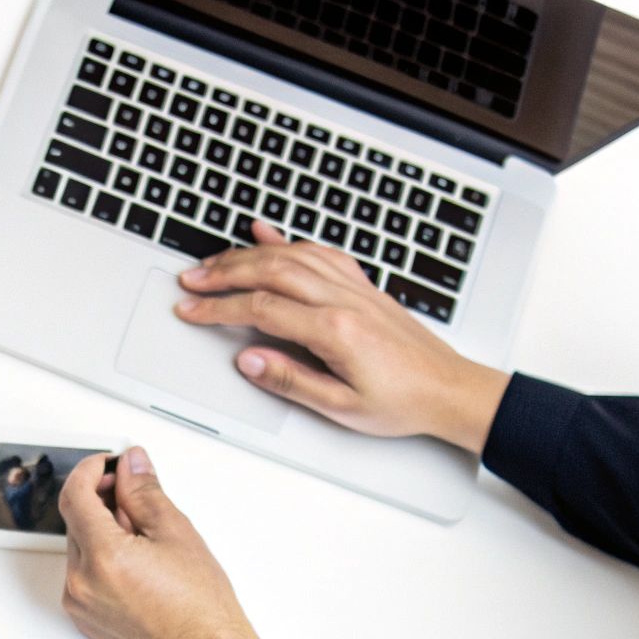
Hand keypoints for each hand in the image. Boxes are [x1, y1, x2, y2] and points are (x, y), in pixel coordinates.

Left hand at [59, 447, 258, 638]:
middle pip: (75, 521)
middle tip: (133, 493)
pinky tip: (133, 560)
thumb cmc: (200, 605)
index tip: (107, 463)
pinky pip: (82, 574)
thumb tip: (130, 463)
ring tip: (143, 535)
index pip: (74, 496)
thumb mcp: (176, 533)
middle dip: (100, 500)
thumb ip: (144, 492)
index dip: (89, 471)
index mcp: (103, 557)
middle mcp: (81, 582)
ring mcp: (79, 604)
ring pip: (79, 548)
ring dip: (101, 530)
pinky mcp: (84, 619)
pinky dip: (100, 558)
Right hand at [174, 222, 510, 454]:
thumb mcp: (339, 407)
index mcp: (335, 330)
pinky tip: (265, 232)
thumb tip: (248, 359)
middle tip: (190, 279)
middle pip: (271, 270)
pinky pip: (319, 251)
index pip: (261, 309)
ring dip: (247, 254)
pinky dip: (287, 238)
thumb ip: (289, 380)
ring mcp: (354, 287)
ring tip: (215, 262)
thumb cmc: (400, 402)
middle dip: (223, 272)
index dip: (218, 308)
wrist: (449, 389)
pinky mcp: (362, 285)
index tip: (190, 310)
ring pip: (292, 254)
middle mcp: (343, 299)